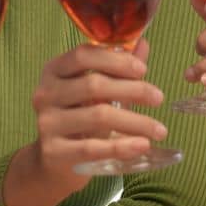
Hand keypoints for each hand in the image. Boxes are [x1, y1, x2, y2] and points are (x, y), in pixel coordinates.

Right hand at [3, 40, 167, 205]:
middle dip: (132, 89)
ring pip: (98, 116)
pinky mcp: (53, 152)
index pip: (83, 55)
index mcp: (54, 71)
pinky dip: (122, 146)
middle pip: (93, 84)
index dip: (115, 60)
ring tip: (160, 129)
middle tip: (159, 98)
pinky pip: (92, 148)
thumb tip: (143, 43)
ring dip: (135, 122)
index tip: (143, 70)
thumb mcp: (96, 91)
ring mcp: (47, 123)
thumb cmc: (79, 118)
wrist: (54, 162)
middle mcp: (45, 93)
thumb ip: (117, 69)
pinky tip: (142, 145)